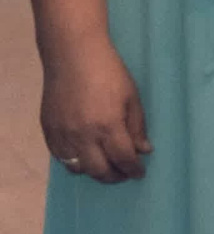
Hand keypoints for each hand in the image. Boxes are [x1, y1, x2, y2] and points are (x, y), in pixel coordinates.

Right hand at [40, 36, 148, 184]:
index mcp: (108, 126)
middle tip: (124, 174)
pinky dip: (74, 162)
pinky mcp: (49, 130)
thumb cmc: (109, 73)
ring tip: (106, 166)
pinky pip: (60, 157)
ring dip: (94, 171)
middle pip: (99, 170)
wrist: (73, 57)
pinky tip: (85, 156)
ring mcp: (63, 135)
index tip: (139, 173)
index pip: (123, 159)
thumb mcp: (132, 97)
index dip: (133, 169)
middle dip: (115, 176)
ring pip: (78, 168)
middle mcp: (83, 135)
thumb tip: (143, 150)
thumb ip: (137, 127)